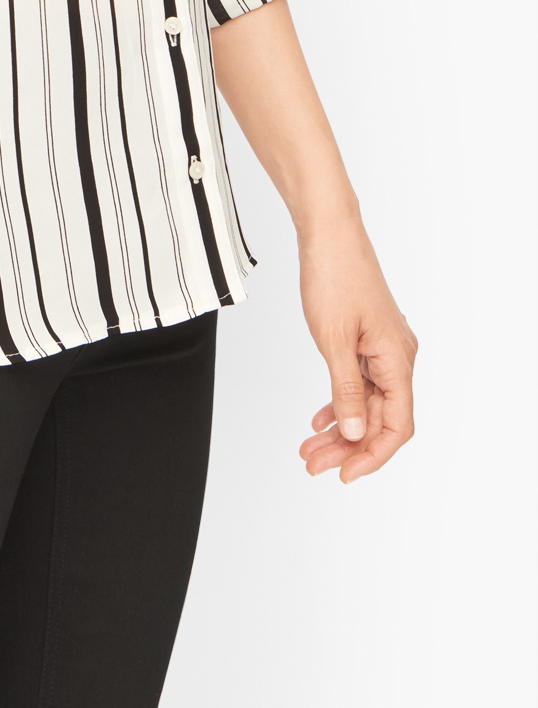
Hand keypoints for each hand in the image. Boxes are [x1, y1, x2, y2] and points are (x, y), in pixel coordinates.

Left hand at [296, 218, 416, 482]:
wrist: (328, 233)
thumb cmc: (334, 276)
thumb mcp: (334, 340)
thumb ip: (344, 390)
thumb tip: (352, 433)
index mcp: (398, 359)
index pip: (396, 425)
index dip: (373, 455)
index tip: (346, 474)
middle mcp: (397, 357)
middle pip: (378, 418)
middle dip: (347, 446)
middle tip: (313, 464)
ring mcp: (382, 348)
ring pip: (365, 402)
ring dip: (339, 428)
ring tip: (309, 448)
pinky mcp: (366, 339)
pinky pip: (357, 382)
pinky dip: (338, 402)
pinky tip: (319, 420)